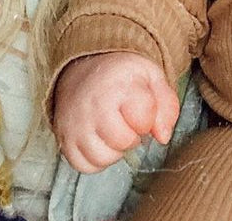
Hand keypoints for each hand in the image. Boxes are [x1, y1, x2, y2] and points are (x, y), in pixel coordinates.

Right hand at [53, 52, 178, 172]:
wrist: (83, 65)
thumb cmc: (122, 75)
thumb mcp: (152, 77)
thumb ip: (167, 105)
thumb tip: (163, 137)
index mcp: (119, 86)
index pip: (144, 119)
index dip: (148, 118)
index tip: (141, 107)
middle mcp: (94, 106)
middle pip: (124, 142)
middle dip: (132, 135)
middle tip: (127, 119)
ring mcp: (76, 124)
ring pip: (103, 158)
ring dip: (114, 149)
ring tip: (113, 129)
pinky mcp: (64, 138)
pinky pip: (84, 166)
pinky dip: (95, 159)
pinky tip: (100, 139)